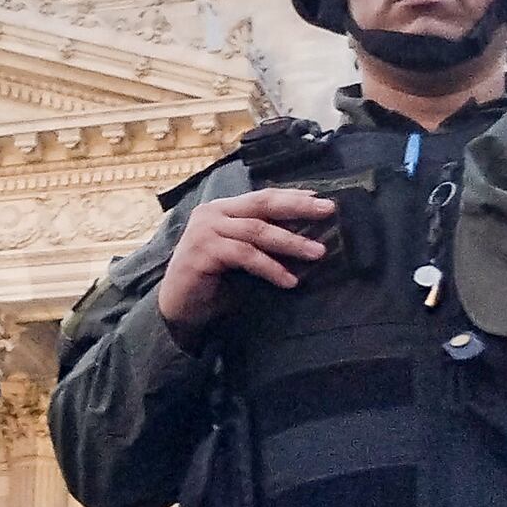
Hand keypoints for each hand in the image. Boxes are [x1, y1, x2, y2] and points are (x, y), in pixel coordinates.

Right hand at [155, 188, 336, 331]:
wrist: (178, 309)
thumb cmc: (213, 283)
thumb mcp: (242, 256)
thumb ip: (262, 242)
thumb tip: (307, 237)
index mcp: (222, 209)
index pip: (262, 197)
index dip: (293, 197)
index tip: (322, 200)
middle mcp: (212, 213)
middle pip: (262, 204)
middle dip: (298, 207)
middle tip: (329, 211)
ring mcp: (205, 230)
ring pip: (257, 230)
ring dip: (291, 242)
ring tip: (317, 252)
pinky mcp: (203, 251)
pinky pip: (245, 255)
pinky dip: (270, 267)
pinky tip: (289, 280)